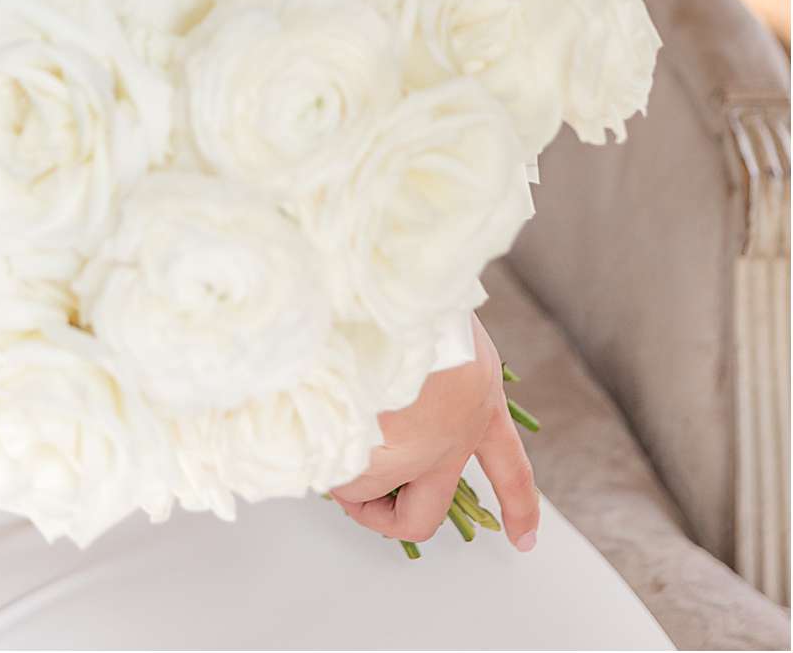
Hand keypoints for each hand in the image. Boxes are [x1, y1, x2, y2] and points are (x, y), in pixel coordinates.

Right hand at [328, 314, 540, 551]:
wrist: (404, 299)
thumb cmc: (425, 304)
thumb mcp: (453, 334)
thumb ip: (438, 367)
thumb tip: (391, 389)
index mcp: (480, 409)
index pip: (511, 471)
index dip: (520, 509)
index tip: (525, 539)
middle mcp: (447, 446)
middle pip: (419, 518)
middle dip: (386, 519)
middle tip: (362, 501)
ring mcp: (406, 455)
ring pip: (360, 485)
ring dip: (340, 461)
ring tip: (324, 405)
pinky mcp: (368, 453)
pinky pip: (332, 466)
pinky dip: (316, 446)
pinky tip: (313, 402)